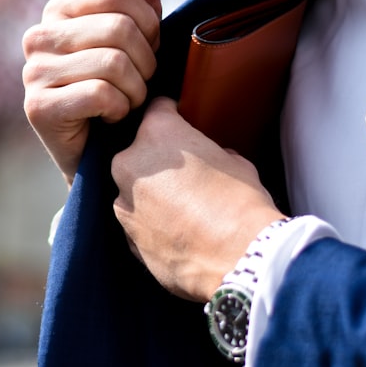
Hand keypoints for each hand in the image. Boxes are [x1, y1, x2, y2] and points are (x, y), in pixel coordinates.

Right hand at [22, 0, 163, 183]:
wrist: (101, 153)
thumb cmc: (120, 88)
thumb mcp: (136, 37)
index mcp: (59, 8)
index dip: (149, 23)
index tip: (148, 50)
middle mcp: (38, 35)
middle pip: (119, 28)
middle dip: (146, 62)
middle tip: (140, 83)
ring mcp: (33, 72)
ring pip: (114, 63)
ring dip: (136, 90)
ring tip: (126, 102)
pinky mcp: (37, 107)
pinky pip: (101, 94)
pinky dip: (119, 110)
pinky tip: (109, 118)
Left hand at [111, 97, 284, 301]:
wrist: (239, 258)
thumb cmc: (241, 204)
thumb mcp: (236, 163)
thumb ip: (213, 152)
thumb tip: (214, 157)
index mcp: (157, 134)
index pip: (158, 109)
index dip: (172, 115)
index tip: (180, 122)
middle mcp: (130, 163)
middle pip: (139, 152)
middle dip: (158, 160)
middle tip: (186, 175)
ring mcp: (124, 202)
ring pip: (134, 189)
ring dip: (152, 195)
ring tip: (184, 210)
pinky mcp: (126, 236)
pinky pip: (137, 222)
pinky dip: (152, 225)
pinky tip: (179, 233)